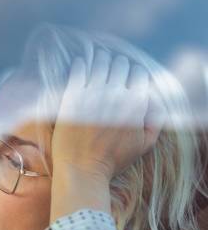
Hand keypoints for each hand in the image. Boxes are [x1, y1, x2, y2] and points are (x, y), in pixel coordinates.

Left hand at [51, 50, 165, 180]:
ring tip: (99, 60)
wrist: (81, 169)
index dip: (134, 75)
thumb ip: (155, 122)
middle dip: (119, 67)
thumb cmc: (112, 161)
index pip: (138, 75)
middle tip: (114, 68)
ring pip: (101, 63)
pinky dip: (82, 64)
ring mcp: (94, 93)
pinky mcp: (74, 95)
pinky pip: (80, 70)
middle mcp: (117, 94)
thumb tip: (155, 103)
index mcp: (135, 103)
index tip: (128, 78)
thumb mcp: (143, 146)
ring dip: (102, 60)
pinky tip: (82, 63)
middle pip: (121, 66)